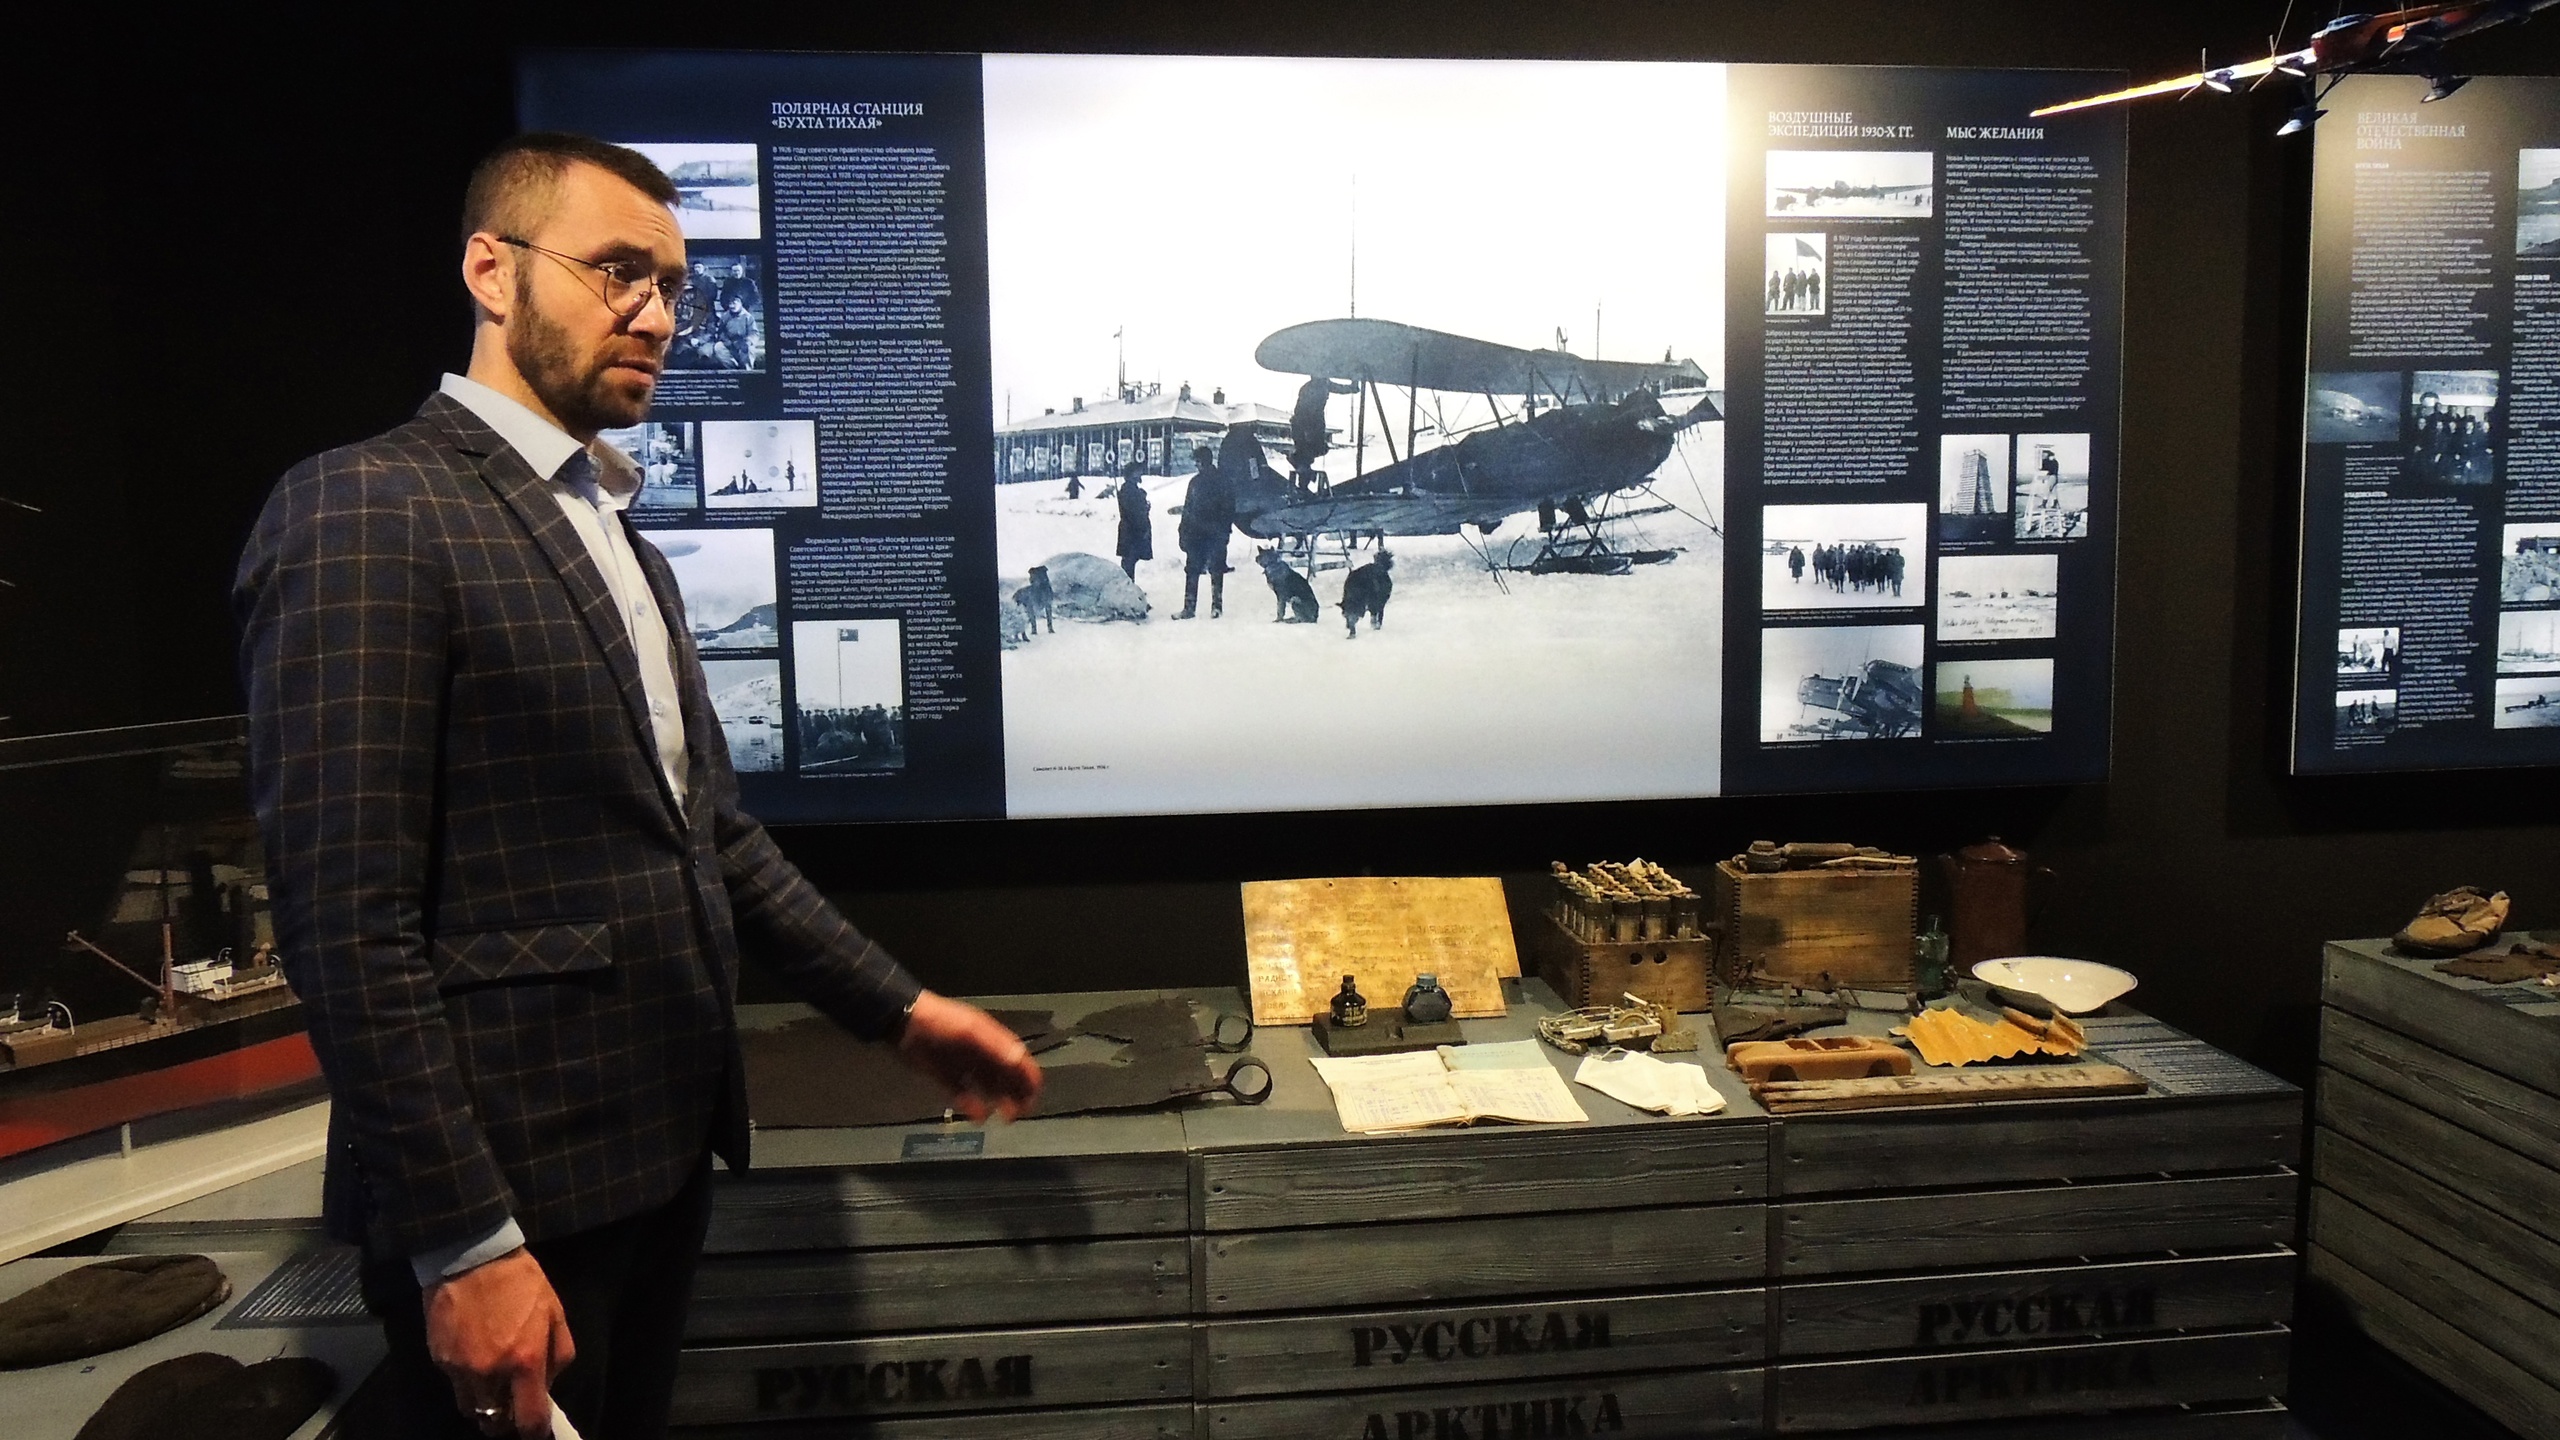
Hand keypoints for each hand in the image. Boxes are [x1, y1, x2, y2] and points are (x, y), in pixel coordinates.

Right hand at [423, 1247, 572, 1438]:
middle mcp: (490, 1373)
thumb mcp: (555, 1313)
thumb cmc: (520, 1282)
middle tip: (513, 1404)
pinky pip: (455, 1384)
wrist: (471, 1256)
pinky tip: (474, 1356)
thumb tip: (547, 1386)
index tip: (535, 1428)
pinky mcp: (439, 1359)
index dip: (534, 1431)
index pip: (528, 1419)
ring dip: (484, 1403)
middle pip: (494, 1421)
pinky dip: (466, 1380)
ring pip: (471, 1408)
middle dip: (506, 1419)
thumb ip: (558, 1355)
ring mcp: (460, 1369)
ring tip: (492, 1383)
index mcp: (524, 1362)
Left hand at [898, 990, 1042, 1120]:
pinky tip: (977, 1116)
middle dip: (1016, 1094)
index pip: (1019, 1059)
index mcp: (992, 1038)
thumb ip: (995, 1047)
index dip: (1029, 1077)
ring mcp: (964, 1065)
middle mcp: (982, 1052)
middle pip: (1007, 1075)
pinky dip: (972, 1106)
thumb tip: (1020, 1060)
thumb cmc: (941, 1023)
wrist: (903, 1022)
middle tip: (1018, 1113)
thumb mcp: (971, 1032)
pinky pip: (964, 1094)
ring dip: (998, 1102)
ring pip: (988, 1087)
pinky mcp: (946, 1076)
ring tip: (1003, 1117)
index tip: (1033, 1097)